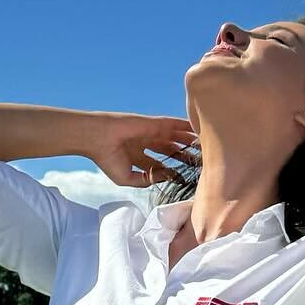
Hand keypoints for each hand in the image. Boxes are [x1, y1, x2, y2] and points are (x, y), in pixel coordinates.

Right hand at [84, 112, 200, 187]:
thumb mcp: (126, 178)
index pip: (160, 166)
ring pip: (175, 138)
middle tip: (202, 164)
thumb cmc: (107, 159)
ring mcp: (150, 132)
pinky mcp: (154, 123)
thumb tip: (164, 179)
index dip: (173, 173)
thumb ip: (145, 181)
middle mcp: (146, 144)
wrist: (97, 138)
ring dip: (190, 143)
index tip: (186, 179)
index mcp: (138, 157)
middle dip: (186, 158)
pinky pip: (175, 124)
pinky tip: (200, 130)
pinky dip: (187, 127)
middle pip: (171, 151)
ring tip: (206, 148)